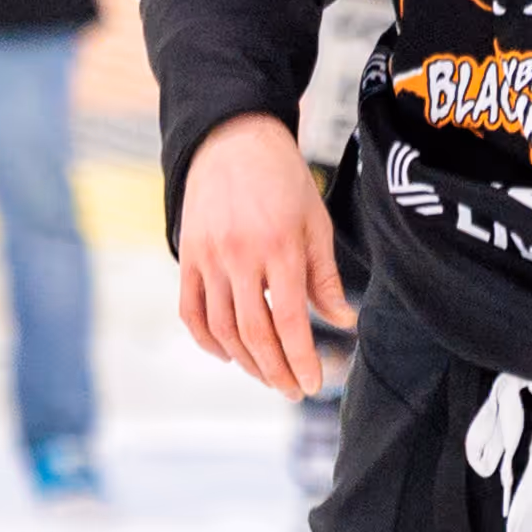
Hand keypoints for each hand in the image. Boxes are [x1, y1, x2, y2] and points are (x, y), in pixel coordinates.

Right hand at [175, 114, 347, 397]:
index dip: (301, 359)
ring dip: (245, 361)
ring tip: (267, 376)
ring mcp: (208, 258)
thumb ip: (325, 276)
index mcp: (279, 248)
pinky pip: (191, 310)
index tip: (313, 384)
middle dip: (275, 370)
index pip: (289, 321)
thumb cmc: (284, 180)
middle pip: (254, 333)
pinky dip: (207, 340)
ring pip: (222, 328)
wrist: (232, 140)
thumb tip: (345, 321)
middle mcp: (239, 256)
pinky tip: (228, 355)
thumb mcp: (316, 223)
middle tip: (293, 390)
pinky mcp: (187, 256)